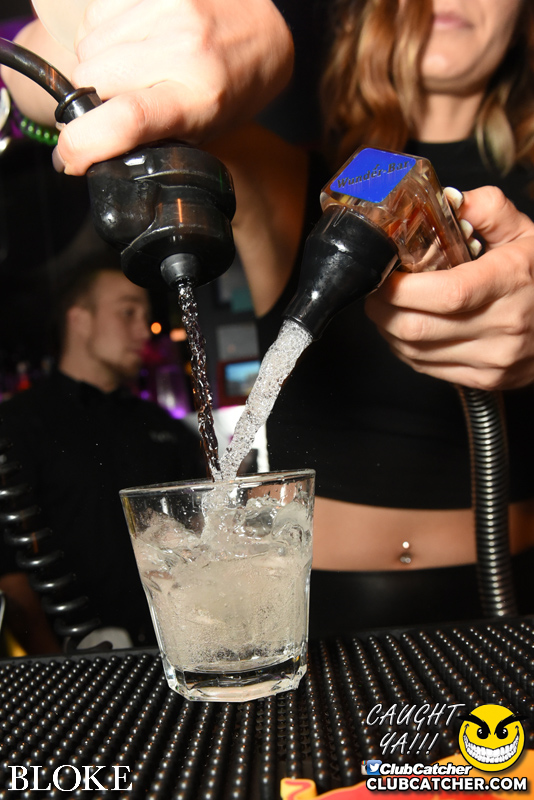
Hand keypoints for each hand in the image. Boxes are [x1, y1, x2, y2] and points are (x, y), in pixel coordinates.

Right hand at [4, 0, 293, 174]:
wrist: (266, 28)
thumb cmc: (236, 84)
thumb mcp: (205, 127)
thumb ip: (155, 136)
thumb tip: (100, 149)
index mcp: (200, 98)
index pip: (129, 118)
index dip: (85, 142)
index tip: (70, 157)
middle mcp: (184, 48)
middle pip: (93, 77)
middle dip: (92, 98)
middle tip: (119, 103)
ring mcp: (169, 9)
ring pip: (89, 44)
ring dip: (97, 62)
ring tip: (135, 68)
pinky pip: (97, 14)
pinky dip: (103, 33)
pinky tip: (133, 41)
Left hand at [365, 186, 533, 390]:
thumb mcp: (525, 234)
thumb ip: (487, 210)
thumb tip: (447, 200)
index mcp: (510, 282)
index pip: (446, 293)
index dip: (402, 289)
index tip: (385, 275)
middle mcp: (502, 326)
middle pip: (417, 328)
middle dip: (382, 308)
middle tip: (376, 289)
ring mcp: (492, 359)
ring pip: (414, 351)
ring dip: (388, 329)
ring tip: (388, 307)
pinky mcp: (483, 379)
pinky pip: (425, 367)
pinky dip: (405, 348)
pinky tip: (406, 329)